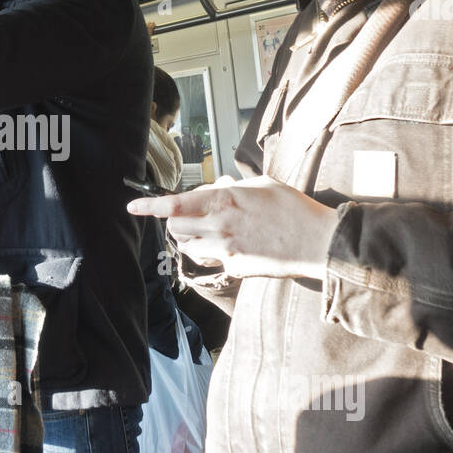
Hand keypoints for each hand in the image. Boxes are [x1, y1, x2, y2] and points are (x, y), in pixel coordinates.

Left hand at [128, 175, 339, 280]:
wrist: (318, 242)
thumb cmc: (294, 209)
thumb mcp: (261, 185)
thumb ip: (232, 188)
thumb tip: (217, 189)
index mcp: (225, 201)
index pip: (175, 205)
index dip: (150, 206)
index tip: (133, 205)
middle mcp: (220, 226)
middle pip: (176, 228)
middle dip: (175, 221)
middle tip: (188, 215)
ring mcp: (226, 251)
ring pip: (189, 246)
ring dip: (192, 237)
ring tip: (212, 229)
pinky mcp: (235, 268)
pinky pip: (213, 260)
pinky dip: (215, 252)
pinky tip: (236, 244)